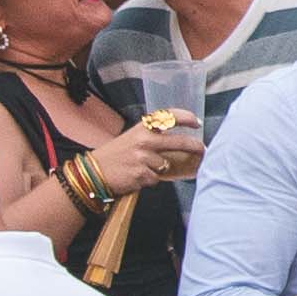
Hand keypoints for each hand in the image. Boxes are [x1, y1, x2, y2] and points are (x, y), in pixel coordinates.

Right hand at [89, 112, 206, 192]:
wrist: (93, 172)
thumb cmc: (115, 155)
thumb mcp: (132, 137)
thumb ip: (152, 136)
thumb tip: (177, 140)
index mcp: (142, 127)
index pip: (169, 116)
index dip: (187, 117)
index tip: (197, 123)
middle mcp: (144, 140)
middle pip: (180, 142)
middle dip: (195, 147)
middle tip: (202, 150)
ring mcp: (144, 157)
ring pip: (166, 164)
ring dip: (159, 169)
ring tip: (142, 168)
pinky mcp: (142, 174)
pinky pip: (156, 178)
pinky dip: (149, 179)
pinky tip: (136, 176)